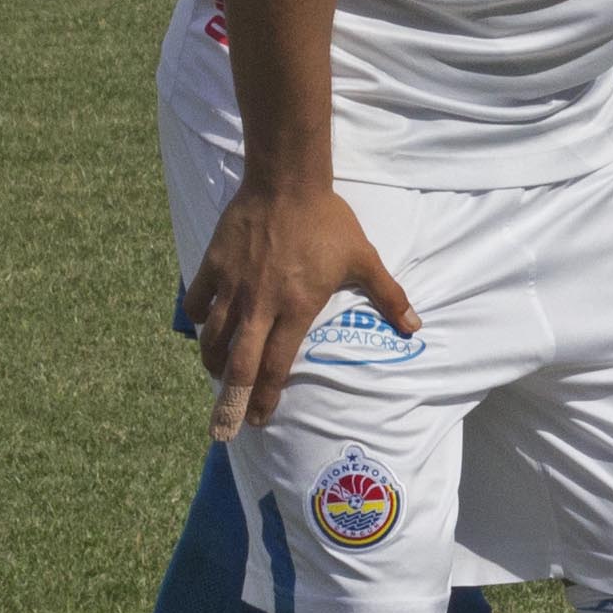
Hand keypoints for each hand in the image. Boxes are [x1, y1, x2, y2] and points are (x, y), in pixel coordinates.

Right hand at [179, 178, 415, 436]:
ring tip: (217, 377)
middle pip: (238, 364)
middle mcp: (260, 305)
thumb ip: (390, 297)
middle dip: (230, 400)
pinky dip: (199, 319)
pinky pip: (198, 301)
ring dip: (213, 363)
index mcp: (296, 309)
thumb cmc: (329, 223)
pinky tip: (204, 326)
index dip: (266, 397)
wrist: (287, 184)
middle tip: (221, 428)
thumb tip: (415, 327)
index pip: (276, 365)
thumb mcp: (365, 260)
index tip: (260, 421)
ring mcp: (233, 286)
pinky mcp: (213, 266)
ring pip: (212, 337)